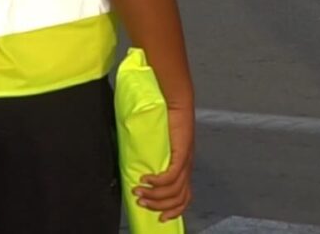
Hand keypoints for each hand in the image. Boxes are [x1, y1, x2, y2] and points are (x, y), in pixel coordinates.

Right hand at [135, 99, 194, 221]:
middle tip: (139, 201)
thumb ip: (150, 159)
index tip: (159, 218)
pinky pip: (171, 177)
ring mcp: (185, 160)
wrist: (175, 100)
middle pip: (177, 199)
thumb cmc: (164, 120)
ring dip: (154, 195)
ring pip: (173, 191)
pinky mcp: (182, 152)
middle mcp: (186, 167)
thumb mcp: (158, 146)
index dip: (174, 211)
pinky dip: (157, 182)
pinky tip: (146, 179)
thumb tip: (132, 172)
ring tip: (138, 191)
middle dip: (157, 205)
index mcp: (183, 168)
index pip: (185, 198)